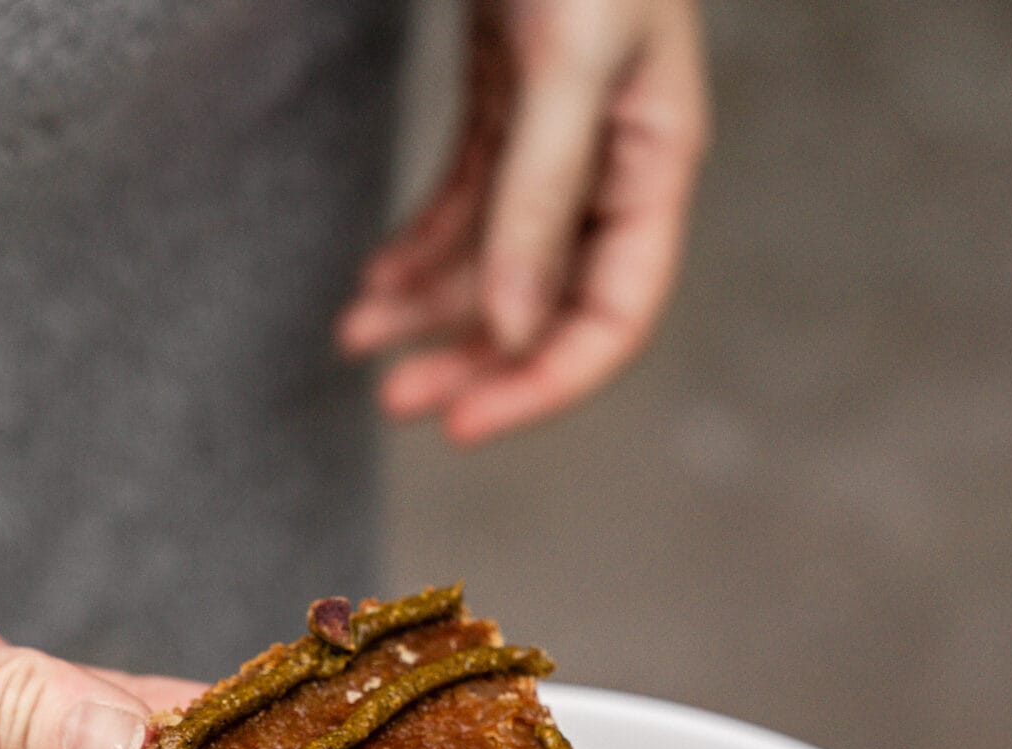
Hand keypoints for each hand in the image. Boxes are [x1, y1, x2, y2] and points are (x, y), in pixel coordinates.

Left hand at [338, 0, 708, 441]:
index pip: (612, 319)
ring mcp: (559, 136)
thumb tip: (512, 327)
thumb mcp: (565, 61)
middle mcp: (614, 166)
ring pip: (493, 261)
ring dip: (424, 308)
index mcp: (656, 165)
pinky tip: (377, 277)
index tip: (462, 424)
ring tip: (355, 339)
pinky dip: (421, 246)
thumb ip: (539, 195)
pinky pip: (464, 202)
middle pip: (545, 305)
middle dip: (467, 359)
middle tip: (393, 402)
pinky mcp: (507, 98)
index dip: (541, 384)